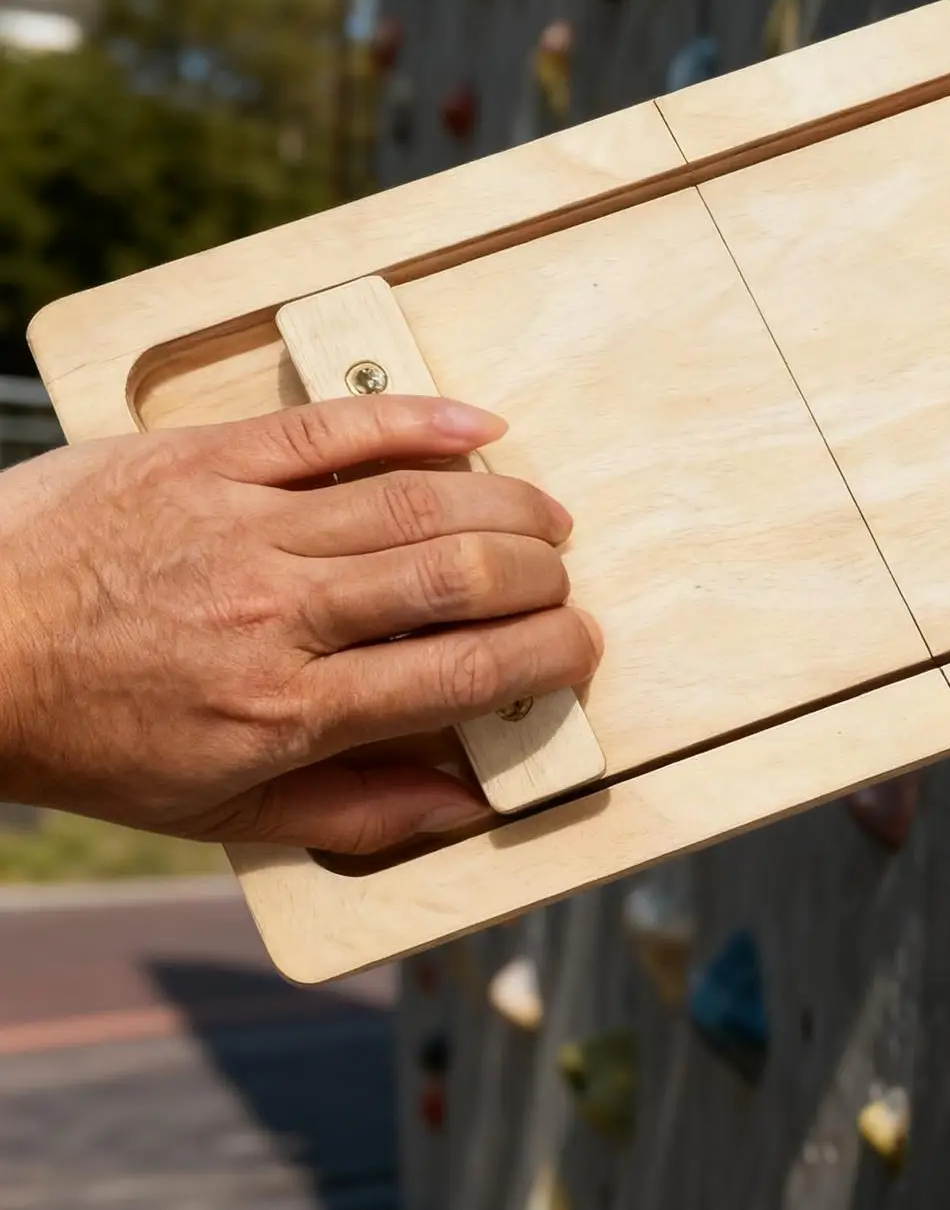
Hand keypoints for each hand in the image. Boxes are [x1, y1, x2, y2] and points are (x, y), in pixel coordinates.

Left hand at [0, 396, 601, 852]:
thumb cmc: (90, 734)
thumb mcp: (215, 810)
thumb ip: (353, 810)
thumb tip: (465, 804)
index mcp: (285, 711)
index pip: (463, 675)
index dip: (546, 658)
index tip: (579, 649)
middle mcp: (277, 614)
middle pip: (457, 578)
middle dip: (540, 579)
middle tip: (564, 583)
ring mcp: (244, 524)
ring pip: (415, 500)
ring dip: (506, 506)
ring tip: (546, 517)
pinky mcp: (209, 458)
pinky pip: (336, 428)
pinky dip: (421, 420)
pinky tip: (483, 425)